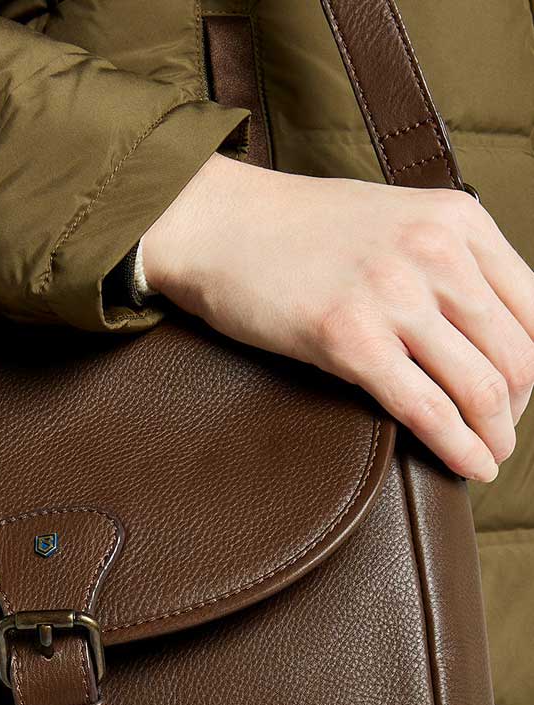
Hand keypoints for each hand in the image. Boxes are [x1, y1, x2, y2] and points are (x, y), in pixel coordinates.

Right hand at [140, 155, 533, 481]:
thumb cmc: (297, 232)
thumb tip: (483, 327)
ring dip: (496, 435)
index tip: (519, 393)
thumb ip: (445, 262)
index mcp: (457, 220)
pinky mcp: (351, 341)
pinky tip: (471, 465)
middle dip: (517, 408)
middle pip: (516, 353)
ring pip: (480, 387)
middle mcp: (436, 253)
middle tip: (504, 434)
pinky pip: (427, 409)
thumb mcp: (395, 221)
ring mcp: (393, 297)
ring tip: (492, 456)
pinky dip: (458, 447)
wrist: (220, 225)